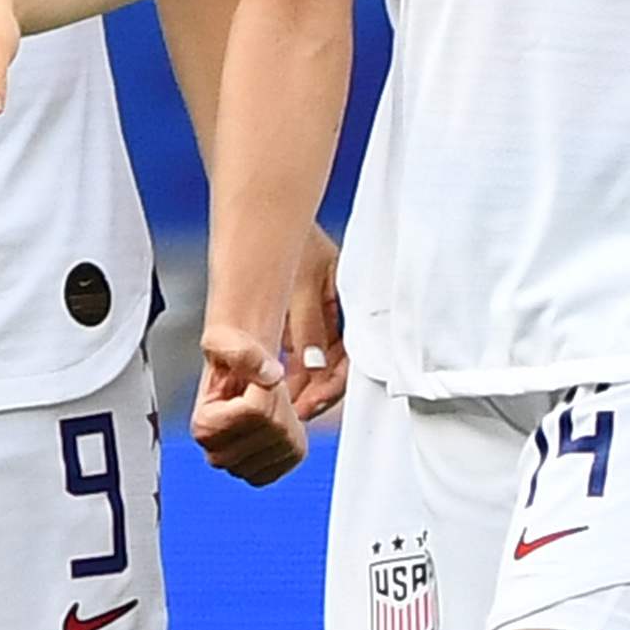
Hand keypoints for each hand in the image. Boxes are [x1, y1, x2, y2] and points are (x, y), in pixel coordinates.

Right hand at [191, 304, 302, 484]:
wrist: (234, 373)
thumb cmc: (229, 360)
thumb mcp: (226, 341)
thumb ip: (244, 354)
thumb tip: (269, 374)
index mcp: (204, 426)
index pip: (254, 411)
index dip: (263, 388)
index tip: (250, 382)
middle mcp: (216, 454)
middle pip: (272, 428)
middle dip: (276, 403)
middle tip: (260, 394)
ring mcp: (240, 468)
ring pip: (286, 441)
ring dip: (286, 418)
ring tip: (266, 408)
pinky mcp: (264, 472)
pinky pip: (294, 454)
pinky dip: (293, 437)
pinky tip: (275, 426)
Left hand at [287, 228, 352, 427]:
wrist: (275, 216)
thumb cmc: (295, 243)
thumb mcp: (301, 284)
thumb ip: (308, 327)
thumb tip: (314, 368)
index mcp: (353, 305)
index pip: (351, 358)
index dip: (332, 386)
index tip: (309, 404)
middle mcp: (343, 314)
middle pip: (339, 366)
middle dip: (318, 392)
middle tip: (294, 412)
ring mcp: (327, 316)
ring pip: (322, 363)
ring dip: (305, 384)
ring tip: (284, 404)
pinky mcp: (309, 316)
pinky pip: (308, 351)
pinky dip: (296, 368)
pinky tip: (281, 383)